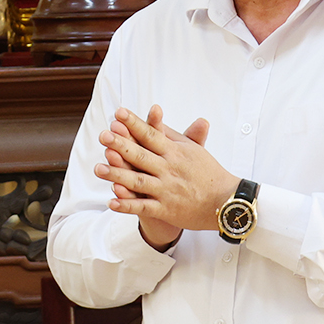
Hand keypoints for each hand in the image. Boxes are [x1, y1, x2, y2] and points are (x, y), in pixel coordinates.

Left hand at [95, 105, 238, 249]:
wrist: (225, 202)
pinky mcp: (166, 209)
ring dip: (117, 175)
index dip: (134, 124)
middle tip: (103, 136)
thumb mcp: (193, 149)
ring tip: (98, 168)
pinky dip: (128, 205)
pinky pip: (144, 207)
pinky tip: (112, 202)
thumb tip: (154, 119)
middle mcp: (169, 169)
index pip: (151, 135)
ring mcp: (167, 190)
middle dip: (121, 145)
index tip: (117, 114)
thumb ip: (172, 135)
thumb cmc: (209, 173)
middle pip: (141, 156)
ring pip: (138, 181)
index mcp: (175, 152)